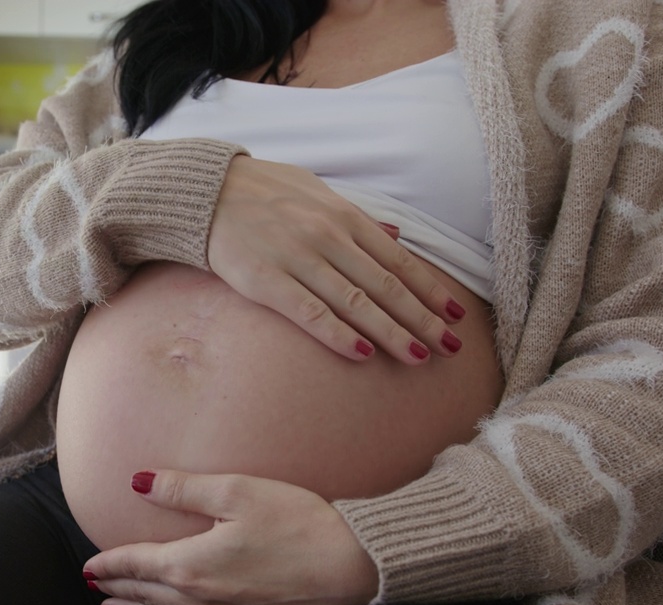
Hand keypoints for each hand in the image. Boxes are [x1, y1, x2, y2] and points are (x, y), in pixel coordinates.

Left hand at [82, 470, 379, 604]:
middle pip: (144, 594)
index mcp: (191, 564)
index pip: (135, 563)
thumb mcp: (238, 492)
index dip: (108, 564)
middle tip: (93, 585)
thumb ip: (183, 489)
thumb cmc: (300, 523)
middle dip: (115, 588)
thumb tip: (137, 481)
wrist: (352, 569)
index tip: (88, 565)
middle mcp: (199, 599)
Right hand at [208, 155, 465, 363]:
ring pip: (356, 302)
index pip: (398, 260)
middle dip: (423, 317)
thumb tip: (395, 236)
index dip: (431, 289)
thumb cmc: (262, 192)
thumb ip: (356, 217)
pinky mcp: (266, 281)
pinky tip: (363, 354)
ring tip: (420, 356)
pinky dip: (339, 334)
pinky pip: (310, 313)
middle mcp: (327, 237)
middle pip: (385, 285)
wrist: (205, 190)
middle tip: (452, 347)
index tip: (457, 314)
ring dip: (391, 331)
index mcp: (343, 216)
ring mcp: (298, 259)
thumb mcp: (315, 191)